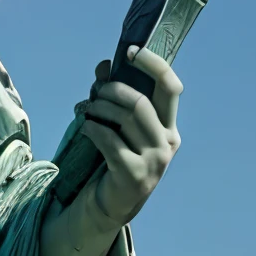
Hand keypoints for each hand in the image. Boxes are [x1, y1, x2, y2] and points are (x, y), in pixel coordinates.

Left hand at [77, 46, 182, 226]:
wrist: (109, 204)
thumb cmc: (113, 159)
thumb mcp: (118, 127)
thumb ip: (114, 97)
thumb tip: (104, 66)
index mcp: (169, 127)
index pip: (170, 86)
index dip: (153, 64)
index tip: (131, 51)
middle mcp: (168, 142)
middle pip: (141, 101)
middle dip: (112, 90)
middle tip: (94, 92)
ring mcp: (154, 161)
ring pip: (126, 117)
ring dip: (99, 108)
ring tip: (87, 110)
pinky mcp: (134, 174)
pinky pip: (110, 140)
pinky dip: (93, 129)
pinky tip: (85, 128)